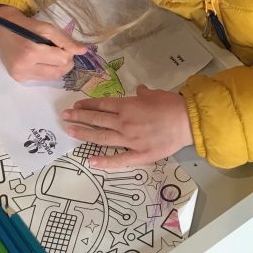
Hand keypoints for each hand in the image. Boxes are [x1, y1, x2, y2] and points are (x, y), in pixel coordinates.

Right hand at [0, 5, 86, 81]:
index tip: (62, 44)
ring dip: (58, 67)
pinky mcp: (18, 78)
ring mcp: (20, 74)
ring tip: (52, 55)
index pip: (62, 59)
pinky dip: (47, 70)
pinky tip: (42, 60)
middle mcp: (24, 67)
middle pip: (59, 71)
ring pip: (52, 77)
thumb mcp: (46, 28)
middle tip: (60, 50)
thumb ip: (65, 40)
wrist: (1, 27)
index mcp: (30, 52)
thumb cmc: (25, 25)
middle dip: (65, 61)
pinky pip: (41, 78)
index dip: (67, 51)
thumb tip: (84, 51)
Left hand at [62, 85, 193, 169]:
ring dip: (84, 134)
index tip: (76, 106)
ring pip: (101, 137)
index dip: (87, 105)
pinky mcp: (138, 155)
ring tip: (70, 132)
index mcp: (127, 106)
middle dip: (79, 117)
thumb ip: (144, 93)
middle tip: (65, 116)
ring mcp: (129, 140)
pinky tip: (90, 161)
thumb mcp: (155, 93)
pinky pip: (118, 160)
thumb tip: (139, 90)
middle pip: (97, 120)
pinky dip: (104, 162)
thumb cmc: (171, 105)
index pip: (102, 105)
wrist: (187, 121)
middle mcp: (123, 122)